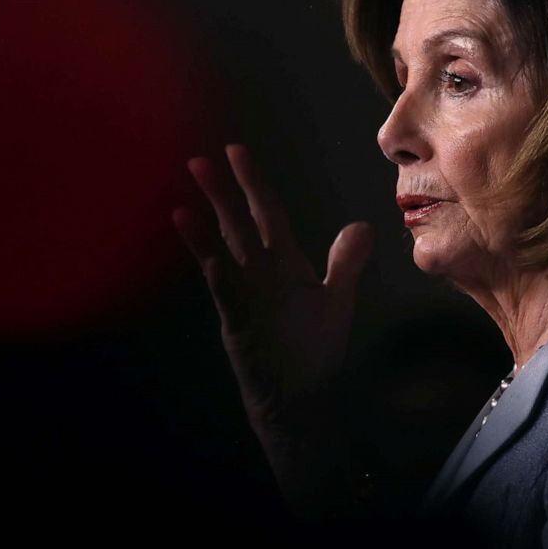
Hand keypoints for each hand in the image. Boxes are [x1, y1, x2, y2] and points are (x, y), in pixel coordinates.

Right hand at [172, 144, 374, 437]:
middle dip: (221, 192)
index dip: (252, 183)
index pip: (267, 212)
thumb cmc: (314, 349)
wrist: (300, 396)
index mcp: (284, 261)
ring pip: (222, 251)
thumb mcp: (336, 301)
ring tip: (184, 200)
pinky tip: (201, 248)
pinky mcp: (236, 317)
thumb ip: (345, 264)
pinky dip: (210, 263)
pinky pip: (222, 286)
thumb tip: (364, 225)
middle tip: (200, 161)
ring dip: (204, 226)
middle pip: (238, 223)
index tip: (236, 152)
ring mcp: (245, 293)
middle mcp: (260, 271)